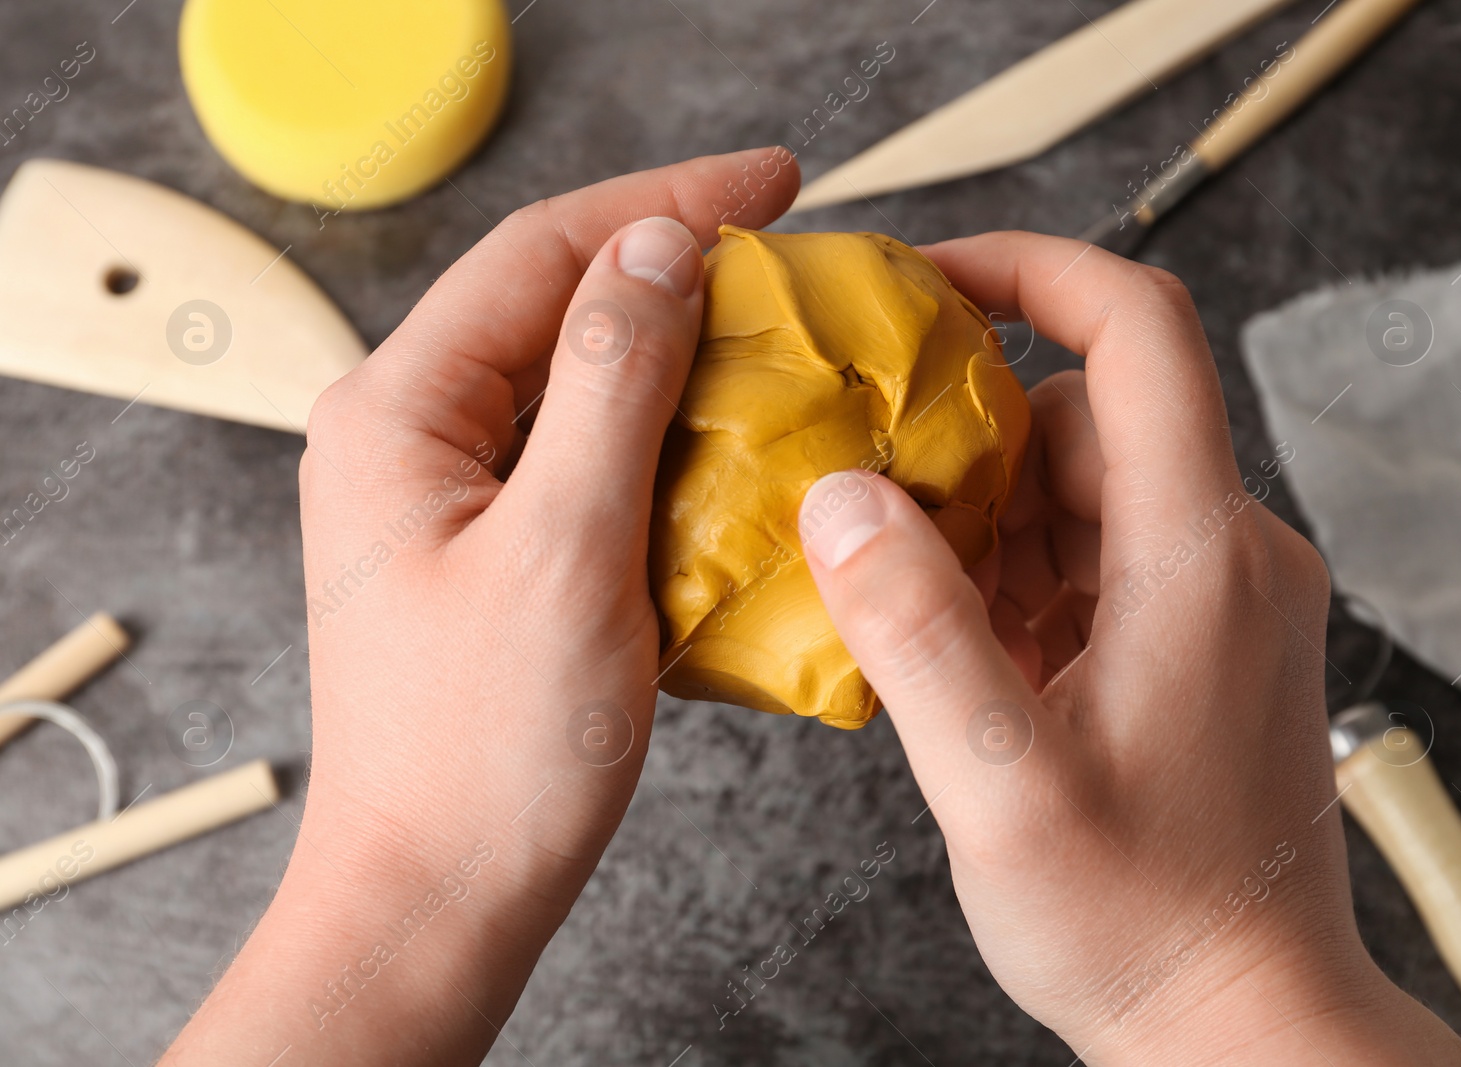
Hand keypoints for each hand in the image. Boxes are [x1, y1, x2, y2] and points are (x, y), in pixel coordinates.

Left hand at [161, 148, 798, 1065]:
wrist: (439, 895)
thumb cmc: (487, 748)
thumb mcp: (563, 545)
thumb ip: (607, 381)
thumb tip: (659, 246)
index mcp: (396, 412)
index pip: (539, 253)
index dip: (663, 199)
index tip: (775, 179)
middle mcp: (406, 435)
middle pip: (551, 303)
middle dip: (671, 263)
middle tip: (787, 250)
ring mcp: (444, 494)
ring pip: (570, 378)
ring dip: (672, 347)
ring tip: (771, 326)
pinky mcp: (489, 546)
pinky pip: (578, 451)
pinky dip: (657, 429)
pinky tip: (727, 432)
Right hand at [799, 234, 1460, 1064]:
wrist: (1240, 1021)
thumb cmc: (1144, 922)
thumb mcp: (1002, 785)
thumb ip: (916, 631)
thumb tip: (841, 497)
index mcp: (1197, 556)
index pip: (1139, 329)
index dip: (1030, 268)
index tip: (926, 276)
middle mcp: (1222, 553)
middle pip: (1082, 416)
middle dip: (964, 438)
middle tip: (862, 490)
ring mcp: (1211, 596)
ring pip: (1077, 487)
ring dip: (980, 516)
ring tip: (901, 593)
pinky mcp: (1191, 637)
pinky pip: (1086, 553)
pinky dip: (1011, 571)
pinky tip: (954, 641)